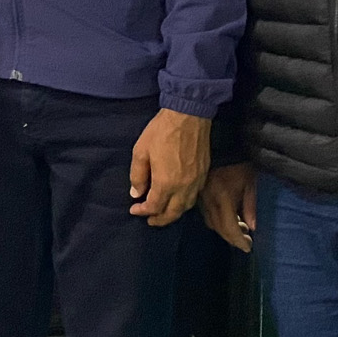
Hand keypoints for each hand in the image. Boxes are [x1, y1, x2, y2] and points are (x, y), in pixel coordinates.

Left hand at [129, 109, 210, 226]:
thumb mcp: (141, 152)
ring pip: (185, 207)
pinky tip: (177, 199)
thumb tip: (136, 193)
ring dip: (173, 213)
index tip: (134, 209)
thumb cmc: (162, 132)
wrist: (188, 116)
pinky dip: (184, 203)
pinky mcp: (204, 174)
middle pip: (172, 213)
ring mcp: (196, 181)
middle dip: (159, 219)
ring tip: (163, 212)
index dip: (142, 211)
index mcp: (166, 183)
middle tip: (149, 220)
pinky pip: (194, 196)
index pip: (154, 207)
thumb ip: (137, 176)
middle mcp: (183, 187)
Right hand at [199, 163, 256, 252]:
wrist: (218, 145)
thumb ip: (250, 206)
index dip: (239, 241)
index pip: (230, 228)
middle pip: (219, 228)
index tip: (248, 248)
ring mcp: (201, 199)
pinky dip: (216, 221)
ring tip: (239, 227)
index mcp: (224, 199)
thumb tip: (251, 227)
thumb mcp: (250, 183)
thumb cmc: (238, 164)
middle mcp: (209, 202)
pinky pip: (205, 214)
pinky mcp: (197, 195)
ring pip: (210, 223)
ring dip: (224, 230)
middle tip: (246, 239)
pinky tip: (226, 217)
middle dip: (232, 238)